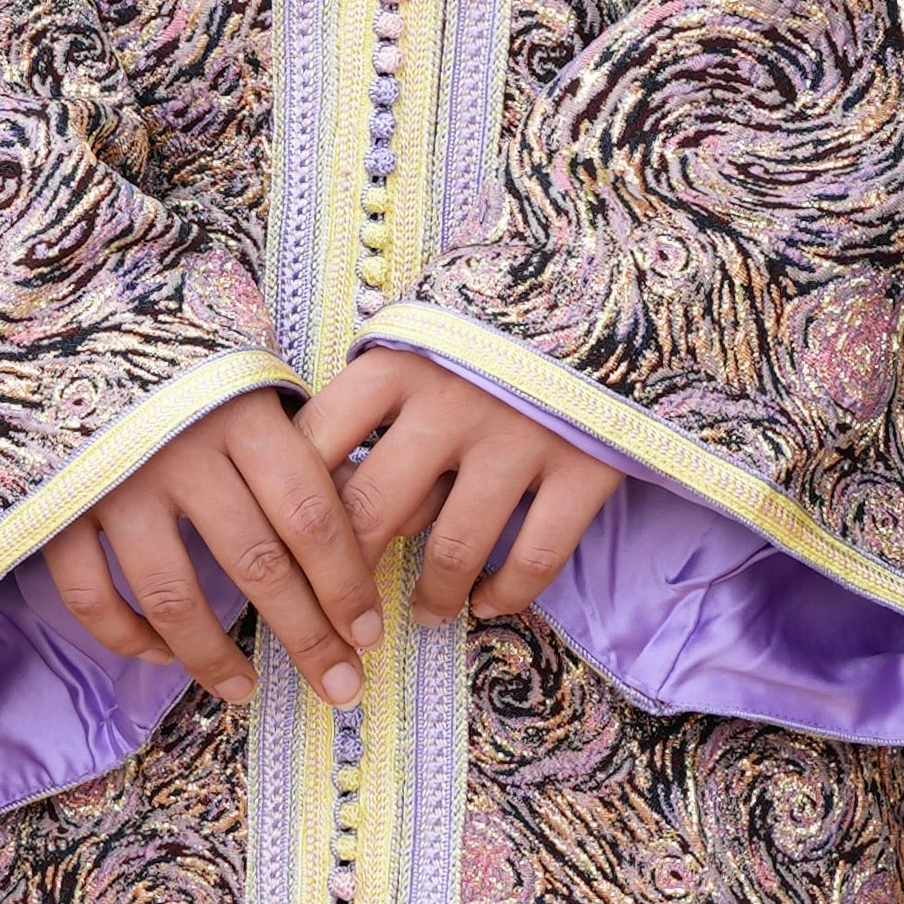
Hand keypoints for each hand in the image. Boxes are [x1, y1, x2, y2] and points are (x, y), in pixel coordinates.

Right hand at [42, 389, 385, 713]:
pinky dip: (127, 637)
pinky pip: (92, 596)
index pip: (310, 513)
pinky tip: (163, 655)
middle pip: (258, 562)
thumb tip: (356, 519)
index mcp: (242, 410)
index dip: (345, 583)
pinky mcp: (59, 506)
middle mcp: (183, 447)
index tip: (369, 634)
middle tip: (340, 687)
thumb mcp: (245, 375)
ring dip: (216, 658)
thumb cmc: (181, 356)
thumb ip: (288, 439)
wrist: (65, 316)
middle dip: (306, 636)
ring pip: (174, 595)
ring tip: (249, 691)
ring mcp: (117, 479)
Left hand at [294, 347, 620, 625]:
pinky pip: (535, 557)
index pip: (319, 443)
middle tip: (347, 609)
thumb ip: (377, 402)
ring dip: (432, 596)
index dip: (296, 510)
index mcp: (401, 361)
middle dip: (350, 576)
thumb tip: (324, 490)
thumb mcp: (424, 338)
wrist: (609, 289)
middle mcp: (452, 399)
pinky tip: (490, 601)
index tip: (294, 552)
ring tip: (426, 614)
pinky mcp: (583, 466)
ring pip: (454, 548)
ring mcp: (520, 434)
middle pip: (376, 510)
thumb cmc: (491, 326)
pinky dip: (508, 593)